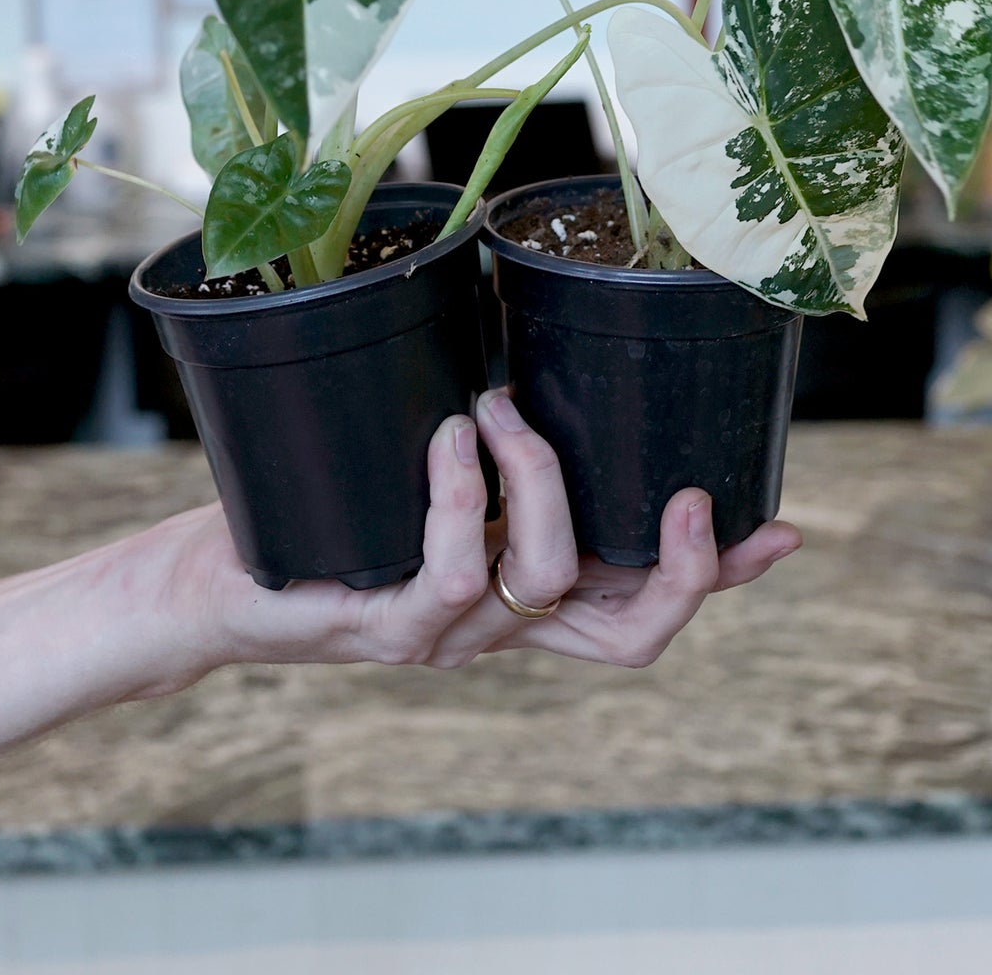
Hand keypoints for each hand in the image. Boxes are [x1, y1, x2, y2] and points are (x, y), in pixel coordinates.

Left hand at [132, 388, 800, 682]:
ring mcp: (444, 637)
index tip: (780, 529)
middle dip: (681, 568)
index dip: (717, 580)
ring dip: (541, 480)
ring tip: (502, 405)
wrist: (211, 580)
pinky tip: (451, 437)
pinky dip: (460, 494)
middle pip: (631, 637)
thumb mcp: (427, 470)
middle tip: (690, 491)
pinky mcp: (383, 627)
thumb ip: (495, 444)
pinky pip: (449, 571)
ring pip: (547, 581)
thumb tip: (544, 353)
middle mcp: (498, 628)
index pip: (644, 612)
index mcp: (523, 596)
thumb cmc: (324, 509)